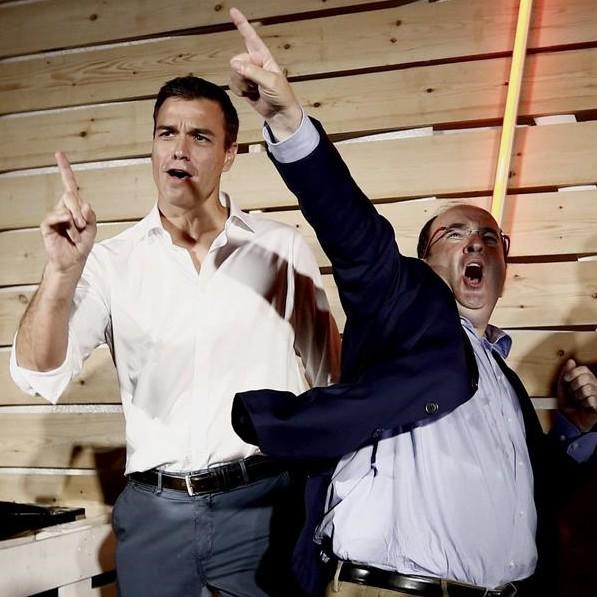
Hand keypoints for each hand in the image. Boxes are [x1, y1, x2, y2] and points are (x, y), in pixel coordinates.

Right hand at [40, 152, 96, 275]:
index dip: (65, 169)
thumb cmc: (83, 244)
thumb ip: (91, 216)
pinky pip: (55, 216)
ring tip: (76, 234)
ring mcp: (55, 215)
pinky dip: (66, 224)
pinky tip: (70, 233)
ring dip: (75, 223)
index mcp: (75, 206)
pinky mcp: (47, 224)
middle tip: (83, 225)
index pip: (69, 184)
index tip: (59, 154)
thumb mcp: (93, 229)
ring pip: (65, 207)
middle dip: (80, 210)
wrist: (73, 260)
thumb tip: (85, 204)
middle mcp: (64, 207)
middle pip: (71, 195)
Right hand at [229, 7, 301, 139]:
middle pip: (237, 60)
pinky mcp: (242, 85)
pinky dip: (239, 90)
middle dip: (243, 73)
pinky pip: (232, 84)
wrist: (279, 114)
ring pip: (233, 73)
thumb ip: (252, 72)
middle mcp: (254, 63)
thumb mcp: (270, 82)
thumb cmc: (281, 95)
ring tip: (255, 90)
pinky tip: (249, 95)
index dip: (242, 24)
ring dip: (242, 84)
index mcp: (264, 57)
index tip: (233, 11)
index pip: (251, 38)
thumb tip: (234, 64)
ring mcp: (247, 74)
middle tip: (256, 84)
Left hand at [557, 358, 596, 431]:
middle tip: (573, 393)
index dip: (574, 372)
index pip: (584, 369)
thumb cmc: (568, 403)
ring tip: (579, 400)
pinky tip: (585, 406)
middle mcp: (596, 386)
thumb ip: (566, 373)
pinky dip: (584, 403)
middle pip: (585, 378)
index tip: (566, 378)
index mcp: (588, 380)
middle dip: (574, 385)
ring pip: (588, 388)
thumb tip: (571, 361)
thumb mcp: (563, 386)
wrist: (569, 419)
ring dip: (578, 396)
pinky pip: (592, 399)